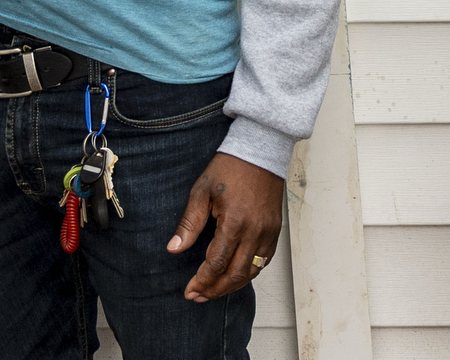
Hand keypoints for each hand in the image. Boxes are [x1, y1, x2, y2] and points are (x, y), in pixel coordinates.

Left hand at [167, 152, 283, 302]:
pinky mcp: (275, 231)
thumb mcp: (202, 191)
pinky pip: (263, 262)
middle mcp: (255, 232)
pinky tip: (234, 276)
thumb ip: (189, 223)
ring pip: (251, 272)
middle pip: (235, 275)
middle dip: (214, 290)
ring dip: (231, 286)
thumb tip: (174, 249)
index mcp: (235, 222)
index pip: (216, 263)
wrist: (260, 152)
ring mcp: (268, 233)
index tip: (189, 290)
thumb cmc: (229, 168)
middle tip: (198, 297)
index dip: (202, 281)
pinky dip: (248, 274)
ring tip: (213, 291)